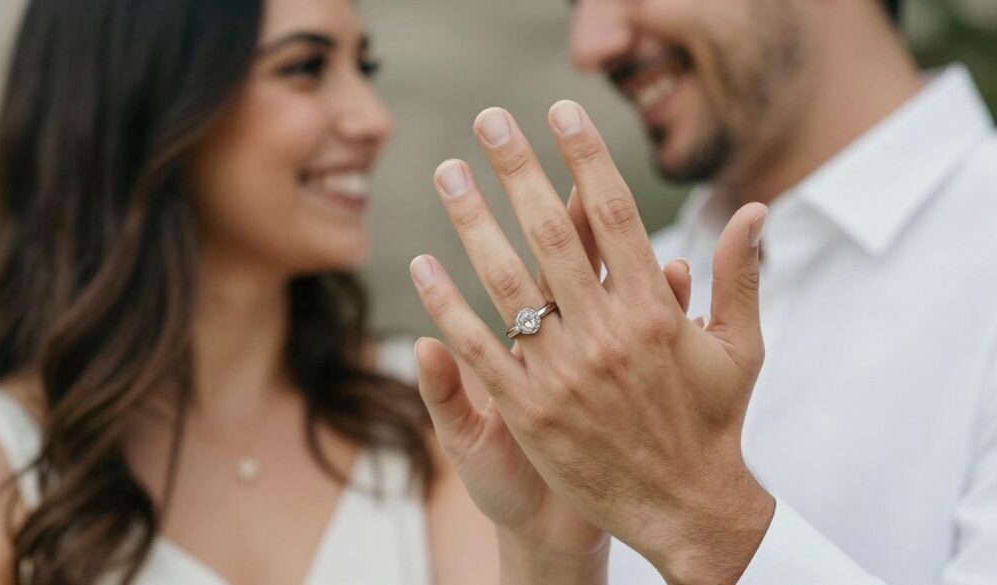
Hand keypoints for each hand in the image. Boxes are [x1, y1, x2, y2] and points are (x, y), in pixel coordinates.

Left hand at [411, 101, 772, 583]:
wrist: (686, 509)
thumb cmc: (715, 423)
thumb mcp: (740, 347)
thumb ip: (740, 275)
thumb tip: (753, 210)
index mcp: (656, 310)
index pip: (613, 215)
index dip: (585, 157)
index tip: (561, 112)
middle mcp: (606, 334)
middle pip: (551, 234)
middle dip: (517, 169)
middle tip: (489, 120)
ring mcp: (564, 372)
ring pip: (508, 282)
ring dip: (472, 222)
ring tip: (446, 174)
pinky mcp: (531, 411)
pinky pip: (480, 350)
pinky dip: (447, 307)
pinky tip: (422, 267)